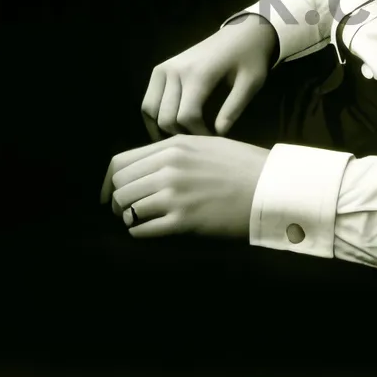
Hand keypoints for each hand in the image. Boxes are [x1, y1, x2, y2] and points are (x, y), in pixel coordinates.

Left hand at [99, 134, 270, 239]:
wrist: (268, 187)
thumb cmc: (241, 165)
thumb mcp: (204, 144)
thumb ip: (173, 152)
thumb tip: (146, 167)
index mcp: (172, 146)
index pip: (121, 161)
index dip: (109, 181)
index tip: (107, 195)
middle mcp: (168, 167)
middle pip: (120, 185)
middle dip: (118, 201)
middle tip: (126, 211)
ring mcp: (174, 194)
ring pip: (128, 207)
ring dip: (129, 217)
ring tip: (139, 221)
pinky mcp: (183, 220)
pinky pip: (144, 229)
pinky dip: (140, 232)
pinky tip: (150, 231)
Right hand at [141, 15, 276, 140]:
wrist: (241, 32)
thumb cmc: (250, 58)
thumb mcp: (251, 83)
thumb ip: (234, 109)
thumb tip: (218, 135)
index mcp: (198, 74)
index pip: (186, 117)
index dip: (199, 135)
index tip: (214, 140)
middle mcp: (175, 70)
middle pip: (166, 117)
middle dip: (182, 134)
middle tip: (199, 141)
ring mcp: (164, 68)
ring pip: (149, 109)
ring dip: (162, 128)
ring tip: (182, 137)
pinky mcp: (160, 69)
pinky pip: (148, 99)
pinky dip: (154, 116)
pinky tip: (169, 127)